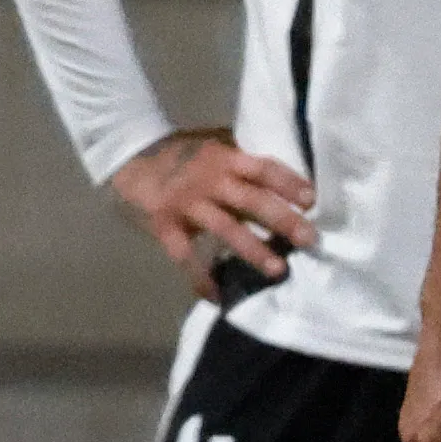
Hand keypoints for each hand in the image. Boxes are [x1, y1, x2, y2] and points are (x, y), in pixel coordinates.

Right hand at [109, 128, 315, 299]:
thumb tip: (284, 182)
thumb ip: (240, 162)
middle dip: (282, 219)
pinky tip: (216, 295)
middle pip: (251, 199)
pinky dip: (200, 276)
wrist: (128, 155)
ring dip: (253, 249)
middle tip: (310, 239)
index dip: (288, 182)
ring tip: (278, 270)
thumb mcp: (211, 145)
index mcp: (223, 157)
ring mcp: (186, 203)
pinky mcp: (165, 225)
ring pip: (225, 227)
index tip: (312, 200)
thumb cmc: (179, 152)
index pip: (263, 168)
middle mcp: (208, 179)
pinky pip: (185, 255)